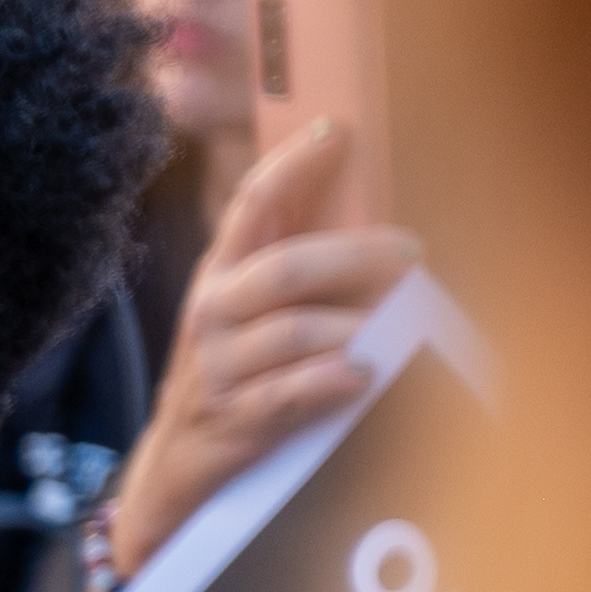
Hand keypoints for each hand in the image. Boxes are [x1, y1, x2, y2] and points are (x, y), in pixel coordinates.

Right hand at [101, 114, 420, 582]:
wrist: (179, 459)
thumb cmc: (234, 370)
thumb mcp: (247, 310)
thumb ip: (292, 264)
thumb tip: (372, 221)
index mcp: (219, 273)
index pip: (252, 204)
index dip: (291, 165)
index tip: (336, 132)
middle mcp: (211, 312)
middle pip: (285, 268)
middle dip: (355, 255)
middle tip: (411, 251)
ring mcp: (218, 367)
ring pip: (294, 333)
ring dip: (354, 328)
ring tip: (391, 329)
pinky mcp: (233, 418)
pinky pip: (290, 393)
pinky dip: (332, 382)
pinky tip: (362, 377)